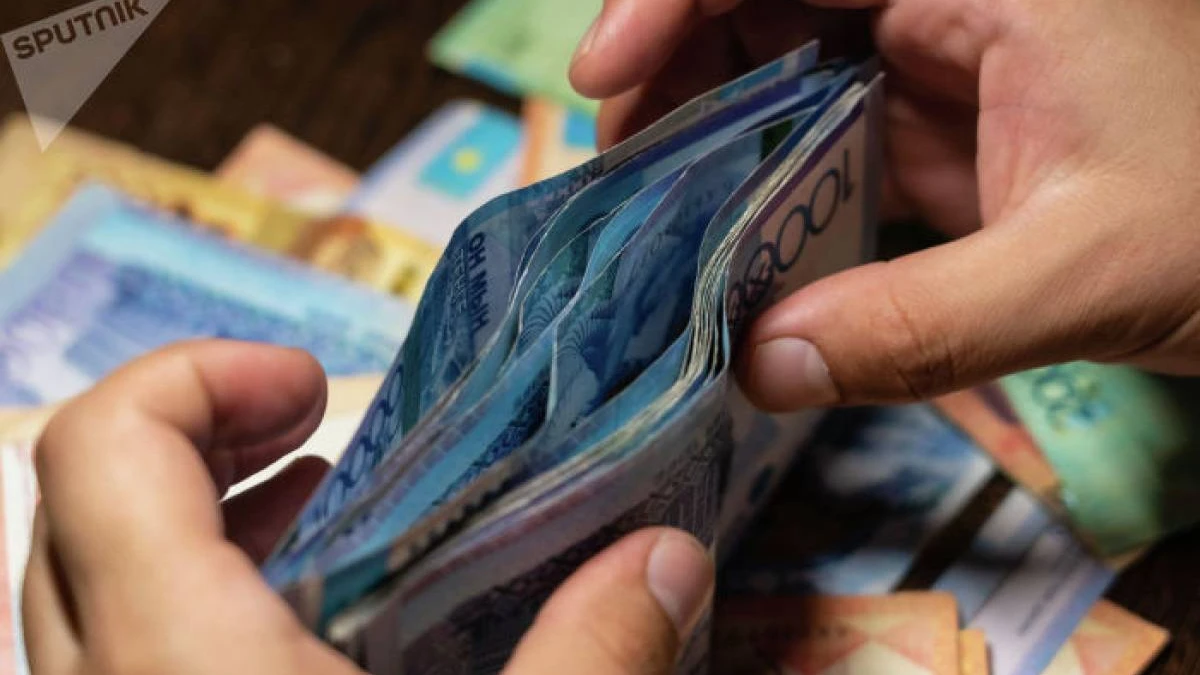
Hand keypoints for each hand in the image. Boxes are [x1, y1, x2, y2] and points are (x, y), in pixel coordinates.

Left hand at [23, 340, 713, 673]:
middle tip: (325, 432)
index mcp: (175, 659)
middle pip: (83, 495)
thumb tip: (670, 555)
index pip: (102, 447)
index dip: (195, 377)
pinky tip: (317, 635)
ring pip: (92, 578)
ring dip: (197, 519)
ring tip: (327, 525)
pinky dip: (198, 600)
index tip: (319, 386)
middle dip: (203, 433)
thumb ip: (588, 658)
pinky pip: (121, 649)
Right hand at [571, 0, 1199, 407]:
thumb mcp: (1090, 271)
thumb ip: (924, 324)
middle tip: (622, 165)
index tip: (605, 78)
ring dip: (717, 128)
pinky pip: (832, 135)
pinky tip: (736, 240)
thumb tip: (759, 368)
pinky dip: (774, 182)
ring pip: (792, 66)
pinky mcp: (950, 128)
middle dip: (677, 67)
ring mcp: (950, 62)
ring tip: (661, 208)